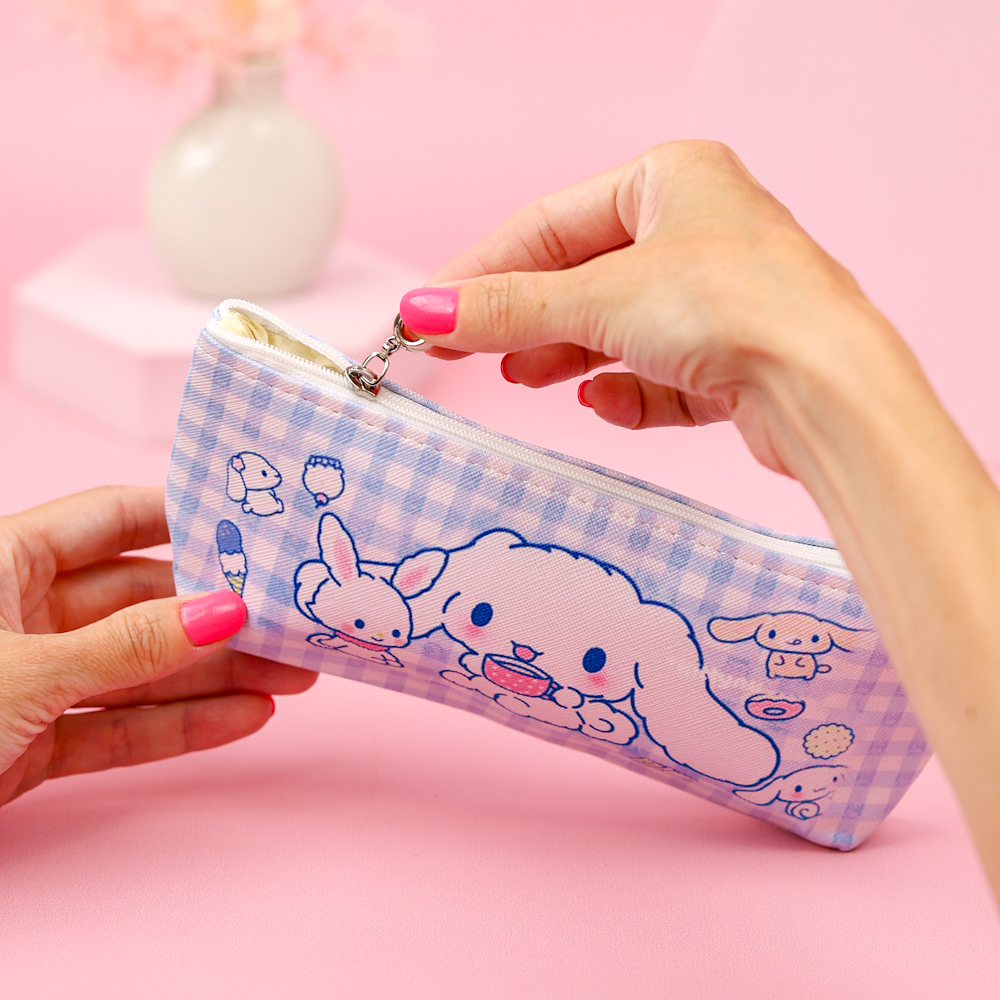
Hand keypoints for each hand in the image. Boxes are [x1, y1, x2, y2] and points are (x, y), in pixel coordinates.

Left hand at [0, 486, 316, 804]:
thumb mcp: (25, 669)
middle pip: (142, 602)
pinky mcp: (32, 744)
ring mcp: (33, 679)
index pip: (113, 519)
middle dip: (219, 616)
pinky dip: (177, 728)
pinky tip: (242, 720)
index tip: (254, 526)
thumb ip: (130, 644)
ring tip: (290, 677)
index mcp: (3, 559)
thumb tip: (226, 612)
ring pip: (140, 670)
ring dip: (215, 677)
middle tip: (292, 623)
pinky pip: (118, 729)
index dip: (185, 517)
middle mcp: (22, 612)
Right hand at [402, 140, 910, 480]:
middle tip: (465, 351)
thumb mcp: (600, 299)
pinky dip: (628, 389)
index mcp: (672, 178)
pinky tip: (607, 401)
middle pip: (582, 279)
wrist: (828, 389)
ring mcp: (720, 296)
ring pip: (618, 328)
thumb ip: (509, 308)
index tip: (429, 311)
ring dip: (569, 356)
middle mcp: (699, 230)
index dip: (483, 271)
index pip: (549, 225)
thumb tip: (425, 310)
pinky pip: (659, 371)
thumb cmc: (735, 307)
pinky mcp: (735, 359)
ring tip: (528, 377)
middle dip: (526, 320)